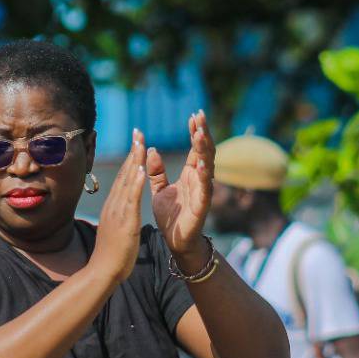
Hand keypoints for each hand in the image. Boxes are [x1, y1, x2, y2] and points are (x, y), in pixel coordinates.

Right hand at [88, 130, 147, 283]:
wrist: (102, 271)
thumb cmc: (110, 255)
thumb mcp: (114, 229)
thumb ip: (117, 217)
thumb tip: (119, 210)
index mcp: (114, 206)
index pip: (123, 177)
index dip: (131, 158)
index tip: (137, 142)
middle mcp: (114, 204)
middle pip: (125, 173)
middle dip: (133, 151)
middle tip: (138, 131)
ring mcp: (118, 212)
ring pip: (128, 182)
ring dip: (135, 161)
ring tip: (141, 142)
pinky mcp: (125, 222)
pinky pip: (132, 199)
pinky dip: (136, 183)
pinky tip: (142, 170)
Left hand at [149, 111, 213, 264]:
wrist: (175, 241)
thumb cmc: (171, 216)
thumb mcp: (160, 189)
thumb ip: (156, 171)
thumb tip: (151, 150)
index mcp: (190, 174)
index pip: (195, 148)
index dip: (195, 132)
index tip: (193, 116)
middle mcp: (199, 180)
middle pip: (204, 152)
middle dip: (203, 134)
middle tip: (200, 117)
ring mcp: (202, 192)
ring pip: (207, 166)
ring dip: (204, 149)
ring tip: (200, 133)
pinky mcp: (202, 206)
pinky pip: (204, 189)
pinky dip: (202, 175)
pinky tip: (200, 163)